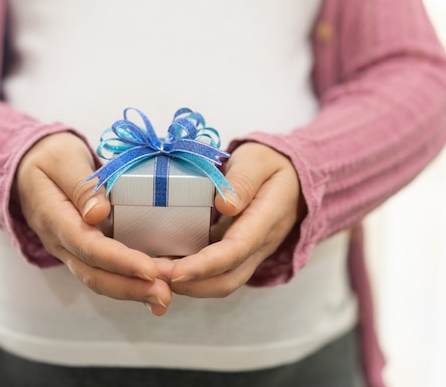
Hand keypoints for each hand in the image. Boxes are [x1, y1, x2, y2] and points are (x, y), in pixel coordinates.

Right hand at [14, 132, 171, 314]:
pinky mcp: (84, 251)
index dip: (119, 261)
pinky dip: (130, 284)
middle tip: (165, 295)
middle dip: (131, 288)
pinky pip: (105, 272)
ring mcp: (70, 251)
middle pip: (93, 274)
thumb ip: (81, 186)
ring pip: (99, 279)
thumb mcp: (63, 160)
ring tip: (164, 297)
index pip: (87, 246)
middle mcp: (60, 242)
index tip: (150, 269)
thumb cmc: (51, 159)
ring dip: (133, 292)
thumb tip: (99, 213)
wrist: (30, 169)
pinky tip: (155, 289)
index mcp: (53, 218)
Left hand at [166, 142, 305, 297]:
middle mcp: (260, 245)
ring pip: (221, 281)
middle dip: (191, 285)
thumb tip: (225, 205)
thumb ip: (243, 181)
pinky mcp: (236, 253)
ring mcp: (249, 253)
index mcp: (267, 219)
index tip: (175, 272)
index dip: (205, 265)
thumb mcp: (258, 161)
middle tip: (154, 275)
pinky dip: (191, 274)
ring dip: (188, 285)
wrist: (291, 179)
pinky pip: (216, 272)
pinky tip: (164, 264)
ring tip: (154, 273)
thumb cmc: (270, 165)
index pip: (236, 250)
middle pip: (228, 279)